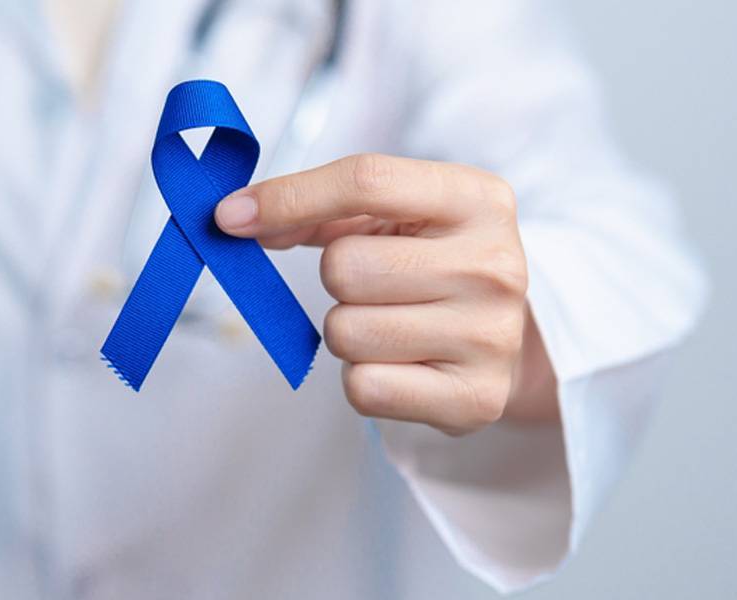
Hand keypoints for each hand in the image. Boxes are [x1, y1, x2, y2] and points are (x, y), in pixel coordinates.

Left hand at [215, 154, 555, 434]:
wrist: (505, 338)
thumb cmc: (432, 264)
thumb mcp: (396, 217)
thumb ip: (319, 209)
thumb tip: (237, 218)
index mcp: (477, 199)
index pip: (367, 180)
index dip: (288, 196)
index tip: (230, 217)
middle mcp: (494, 264)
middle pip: (345, 267)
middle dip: (339, 280)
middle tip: (377, 286)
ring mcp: (489, 336)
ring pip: (345, 331)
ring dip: (348, 331)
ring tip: (392, 325)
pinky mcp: (474, 399)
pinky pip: (363, 387)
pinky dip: (363, 379)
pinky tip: (400, 364)